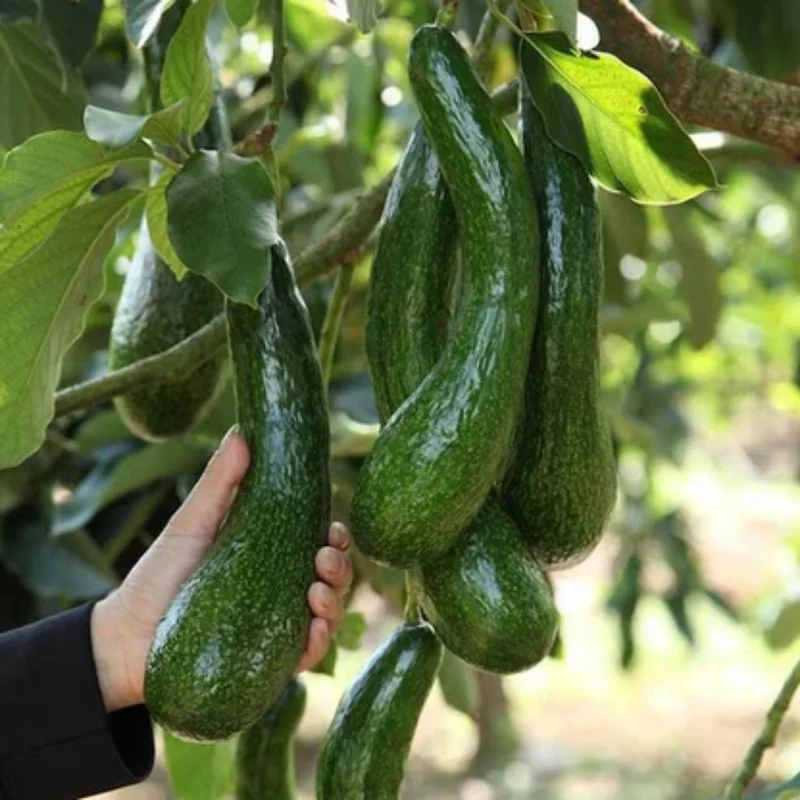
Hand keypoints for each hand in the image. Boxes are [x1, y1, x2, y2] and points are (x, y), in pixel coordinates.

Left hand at [91, 427, 352, 711]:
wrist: (125, 636)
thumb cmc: (158, 575)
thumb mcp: (192, 523)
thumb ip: (218, 482)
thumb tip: (241, 432)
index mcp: (270, 555)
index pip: (316, 543)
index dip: (334, 535)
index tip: (332, 528)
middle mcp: (281, 590)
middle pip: (331, 577)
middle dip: (340, 565)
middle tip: (324, 557)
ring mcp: (277, 625)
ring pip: (326, 613)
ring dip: (335, 599)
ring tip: (316, 590)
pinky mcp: (267, 659)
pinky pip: (306, 653)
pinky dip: (318, 642)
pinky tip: (312, 629)